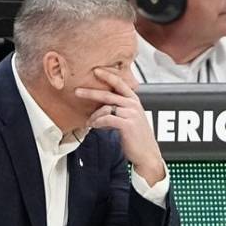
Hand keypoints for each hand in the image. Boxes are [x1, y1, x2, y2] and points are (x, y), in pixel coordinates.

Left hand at [75, 68, 165, 185]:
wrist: (147, 154)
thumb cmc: (137, 139)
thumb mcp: (130, 120)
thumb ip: (119, 111)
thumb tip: (101, 110)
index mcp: (134, 101)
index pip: (120, 83)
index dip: (108, 75)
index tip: (96, 70)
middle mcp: (133, 104)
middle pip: (108, 94)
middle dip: (91, 92)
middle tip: (77, 91)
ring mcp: (131, 114)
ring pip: (105, 108)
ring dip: (94, 116)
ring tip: (89, 122)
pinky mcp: (127, 124)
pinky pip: (107, 119)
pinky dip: (98, 122)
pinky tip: (94, 126)